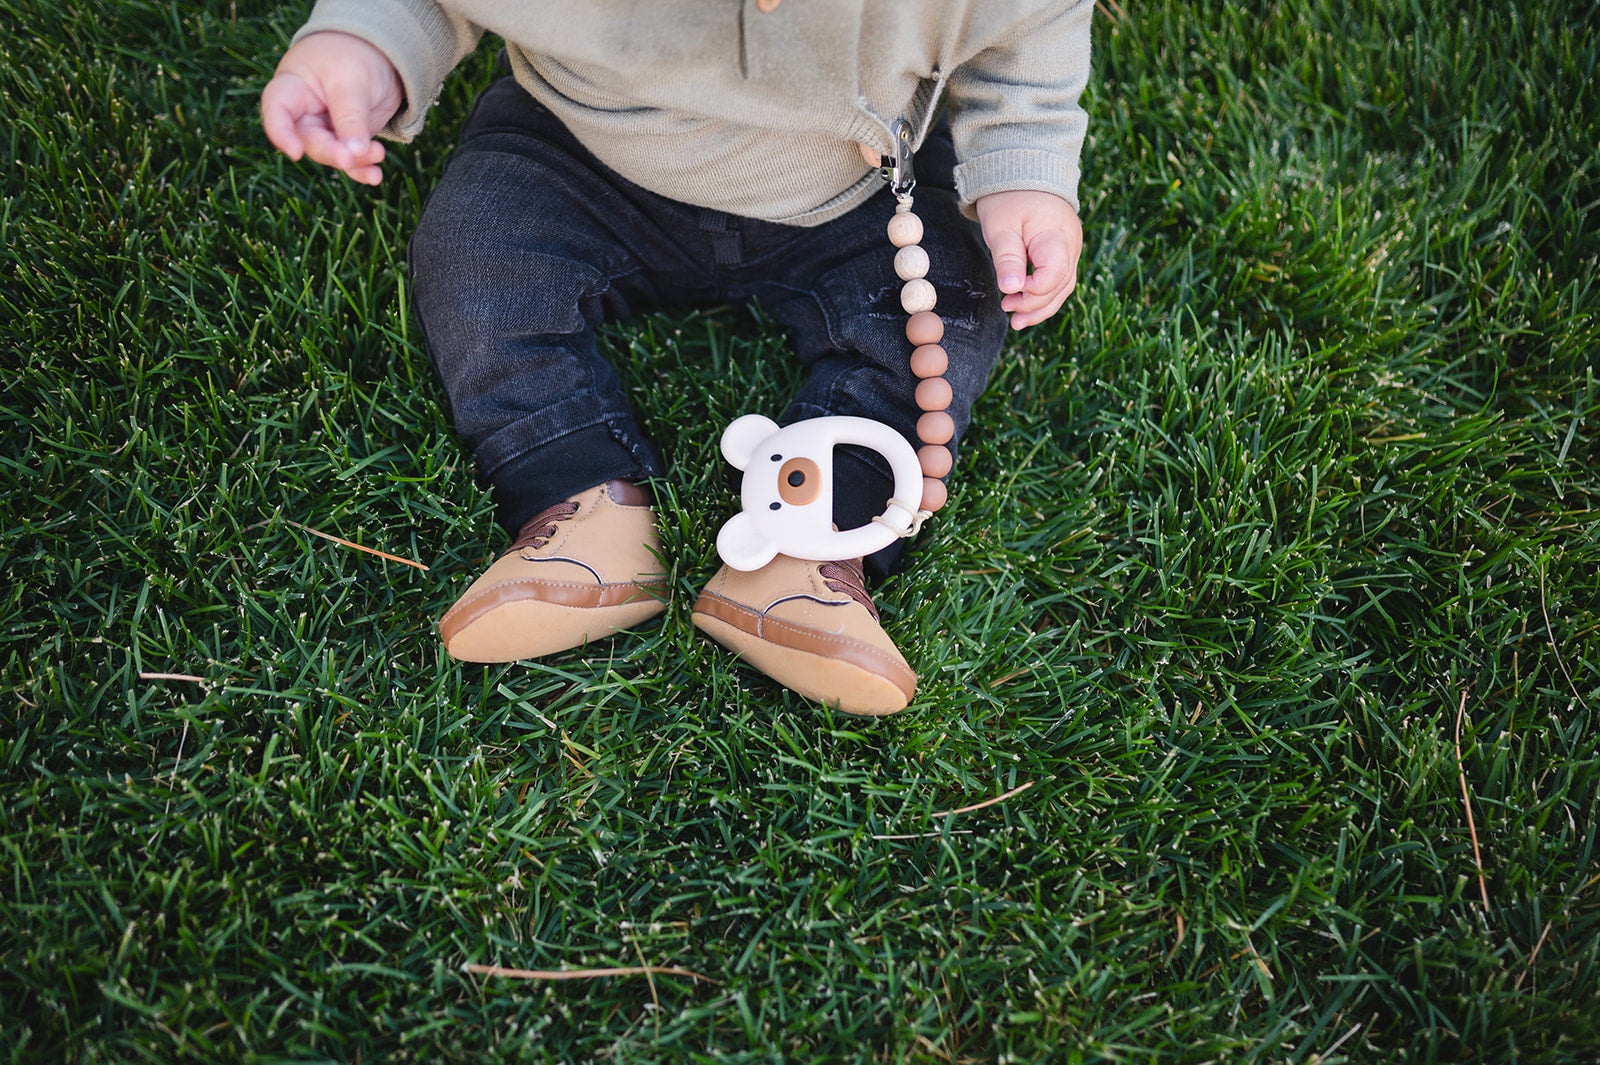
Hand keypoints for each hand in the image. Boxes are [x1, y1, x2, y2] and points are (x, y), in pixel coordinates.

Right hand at [260, 31, 402, 184]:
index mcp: (292, 87)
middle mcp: (303, 111)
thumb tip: (354, 153)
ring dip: (353, 160)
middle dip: (330, 152)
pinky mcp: (346, 138)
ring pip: (331, 153)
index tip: (296, 153)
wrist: (378, 54)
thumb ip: (350, 117)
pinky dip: (362, 167)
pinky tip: (375, 175)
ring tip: (377, 154)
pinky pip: (349, 158)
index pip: (276, 110)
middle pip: (309, 139)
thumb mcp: (352, 81)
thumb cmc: (353, 56)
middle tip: (350, 158)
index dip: (281, 133)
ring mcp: (325, 127)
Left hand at [974, 190, 1082, 329]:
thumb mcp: (1001, 226)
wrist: (1023, 169)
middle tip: (1007, 310)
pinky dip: (1045, 295)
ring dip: (1042, 306)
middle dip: (1035, 305)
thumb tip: (1012, 289)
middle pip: (1061, 286)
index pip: (1054, 275)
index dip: (1032, 291)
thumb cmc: (1009, 196)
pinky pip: (1060, 280)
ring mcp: (1071, 248)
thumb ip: (1008, 257)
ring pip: (1063, 287)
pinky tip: (1026, 307)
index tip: (1007, 293)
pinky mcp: (1064, 251)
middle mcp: (1071, 244)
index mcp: (1057, 235)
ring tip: (1017, 322)